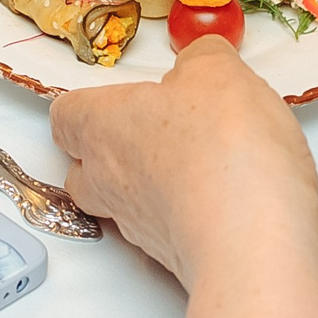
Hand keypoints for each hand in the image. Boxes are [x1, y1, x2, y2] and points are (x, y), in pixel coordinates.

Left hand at [51, 36, 317, 288]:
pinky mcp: (175, 259)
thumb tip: (201, 59)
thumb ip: (203, 59)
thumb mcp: (218, 73)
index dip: (84, 105)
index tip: (108, 96)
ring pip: (122, 205)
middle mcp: (109, 182)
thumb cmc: (221, 149)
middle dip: (107, 154)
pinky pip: (166, 231)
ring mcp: (140, 227)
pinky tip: (225, 197)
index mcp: (103, 127)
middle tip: (149, 133)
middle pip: (82, 170)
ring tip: (194, 164)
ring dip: (148, 186)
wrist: (252, 240)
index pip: (65, 116)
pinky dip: (185, 214)